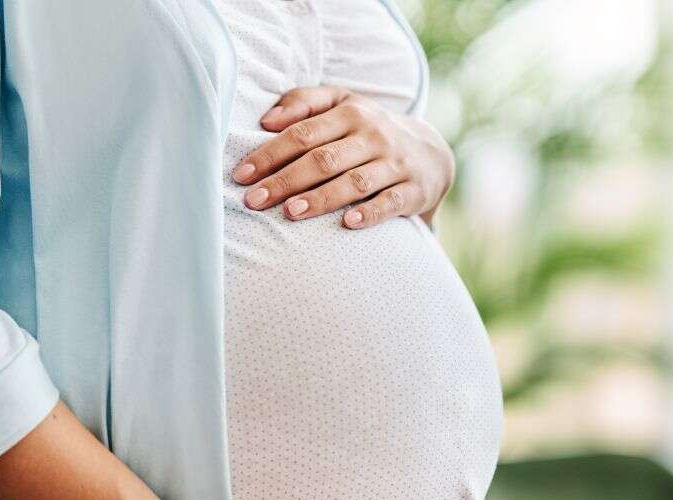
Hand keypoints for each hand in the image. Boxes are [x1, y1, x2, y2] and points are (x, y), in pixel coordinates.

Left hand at [230, 86, 454, 229]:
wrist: (431, 153)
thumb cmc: (368, 130)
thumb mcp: (341, 104)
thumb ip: (303, 102)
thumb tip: (266, 119)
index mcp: (350, 113)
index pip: (302, 134)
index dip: (270, 154)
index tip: (241, 176)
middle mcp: (373, 135)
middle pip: (323, 159)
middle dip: (286, 180)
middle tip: (254, 200)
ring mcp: (394, 163)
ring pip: (354, 181)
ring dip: (322, 198)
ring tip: (291, 212)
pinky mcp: (413, 190)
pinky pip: (391, 202)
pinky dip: (371, 212)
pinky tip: (349, 224)